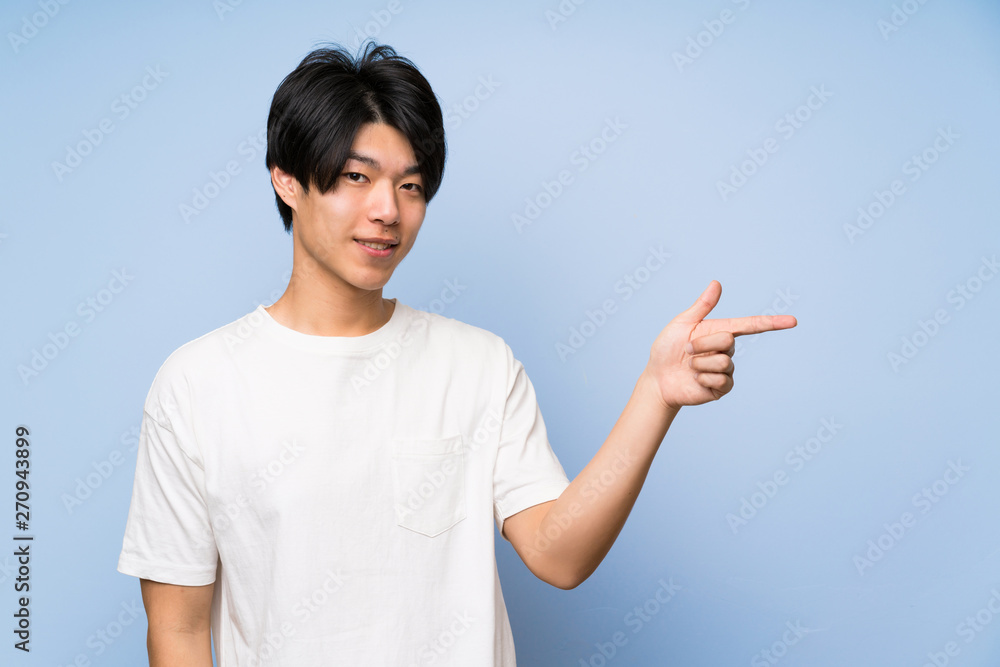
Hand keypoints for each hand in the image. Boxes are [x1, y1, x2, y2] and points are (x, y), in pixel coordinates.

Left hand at [643, 280, 796, 410]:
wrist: (658, 378)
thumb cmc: (667, 349)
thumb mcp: (682, 323)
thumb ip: (702, 306)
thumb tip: (716, 282)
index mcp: (720, 331)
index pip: (751, 325)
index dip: (772, 323)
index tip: (793, 321)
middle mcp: (727, 350)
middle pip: (727, 340)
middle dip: (701, 344)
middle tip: (687, 350)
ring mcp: (726, 369)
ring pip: (723, 361)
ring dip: (699, 362)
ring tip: (689, 366)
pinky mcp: (722, 387)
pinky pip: (720, 379)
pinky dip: (702, 378)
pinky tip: (695, 380)